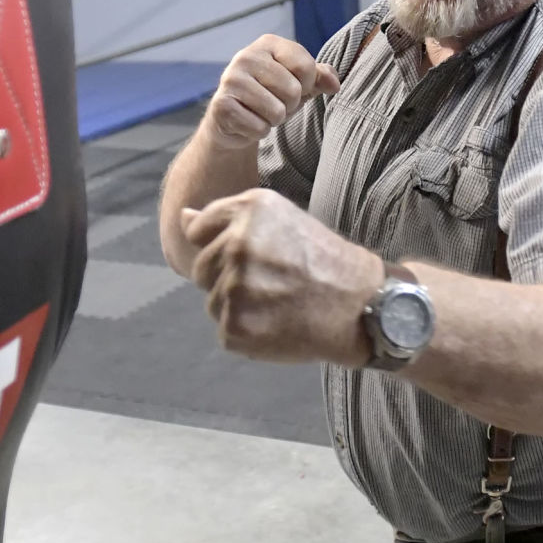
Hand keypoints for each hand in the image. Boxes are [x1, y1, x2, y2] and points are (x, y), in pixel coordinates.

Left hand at [181, 189, 380, 362]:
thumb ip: (226, 218)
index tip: (254, 257)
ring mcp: (235, 286)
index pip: (198, 230)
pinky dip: (247, 333)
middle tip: (272, 283)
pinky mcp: (235, 325)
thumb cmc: (319, 260)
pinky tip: (277, 324)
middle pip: (201, 269)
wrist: (361, 306)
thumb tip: (182, 216)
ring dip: (238, 307)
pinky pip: (225, 330)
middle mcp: (238, 244)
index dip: (222, 247)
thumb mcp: (277, 219)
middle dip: (227, 278)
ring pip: (212, 302)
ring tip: (277, 303)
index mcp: (248, 209)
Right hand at [204, 35, 340, 149]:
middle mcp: (246, 56)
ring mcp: (230, 80)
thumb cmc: (271, 95)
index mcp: (268, 44)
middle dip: (289, 105)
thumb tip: (334, 85)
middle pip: (292, 90)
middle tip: (274, 103)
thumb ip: (320, 77)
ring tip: (261, 112)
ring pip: (276, 111)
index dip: (307, 85)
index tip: (295, 87)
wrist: (233, 119)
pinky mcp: (220, 105)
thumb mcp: (299, 82)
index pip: (306, 66)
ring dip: (274, 120)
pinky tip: (247, 121)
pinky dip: (259, 131)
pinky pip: (259, 128)